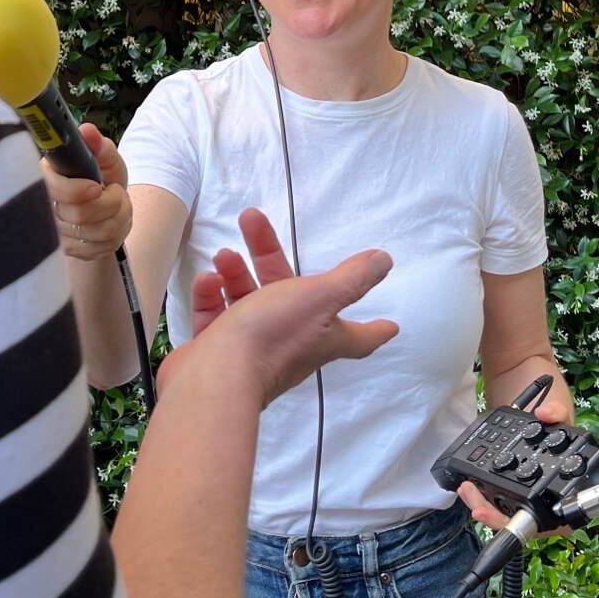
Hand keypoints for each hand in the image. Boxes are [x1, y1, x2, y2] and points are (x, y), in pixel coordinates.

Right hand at [42, 122, 132, 259]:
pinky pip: (103, 247)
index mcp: (45, 177)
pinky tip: (115, 220)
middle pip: (80, 215)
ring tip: (120, 203)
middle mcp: (44, 207)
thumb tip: (88, 131)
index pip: (50, 190)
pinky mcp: (69, 249)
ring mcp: (55, 232)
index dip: (75, 191)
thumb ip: (98, 145)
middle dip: (111, 201)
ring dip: (121, 216)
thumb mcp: (104, 156)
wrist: (105, 201)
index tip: (97, 187)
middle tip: (116, 190)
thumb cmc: (100, 175)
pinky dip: (119, 232)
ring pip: (98, 233)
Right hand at [162, 209, 398, 407]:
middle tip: (251, 220)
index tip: (391, 326)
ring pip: (247, 303)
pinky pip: (216, 319)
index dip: (374, 329)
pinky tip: (207, 279)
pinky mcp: (216, 354)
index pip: (358, 337)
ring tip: (223, 254)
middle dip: (267, 256)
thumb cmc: (273, 335)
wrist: (216, 377)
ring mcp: (251, 351)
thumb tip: (384, 261)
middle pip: (286, 295)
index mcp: (321, 337)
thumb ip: (351, 279)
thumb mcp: (319, 298)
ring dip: (236, 274)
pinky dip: (212, 297)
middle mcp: (290, 345)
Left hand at [460, 361, 576, 534]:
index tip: (514, 518)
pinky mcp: (500, 470)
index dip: (532, 525)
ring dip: (485, 504)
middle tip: (479, 507)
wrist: (522, 374)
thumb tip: (547, 416)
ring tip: (468, 491)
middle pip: (521, 517)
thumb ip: (558, 414)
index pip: (551, 517)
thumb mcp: (560, 407)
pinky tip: (466, 480)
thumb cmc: (550, 399)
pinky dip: (479, 488)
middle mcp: (542, 485)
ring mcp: (520, 480)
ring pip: (503, 505)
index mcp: (563, 480)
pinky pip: (490, 487)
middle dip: (498, 516)